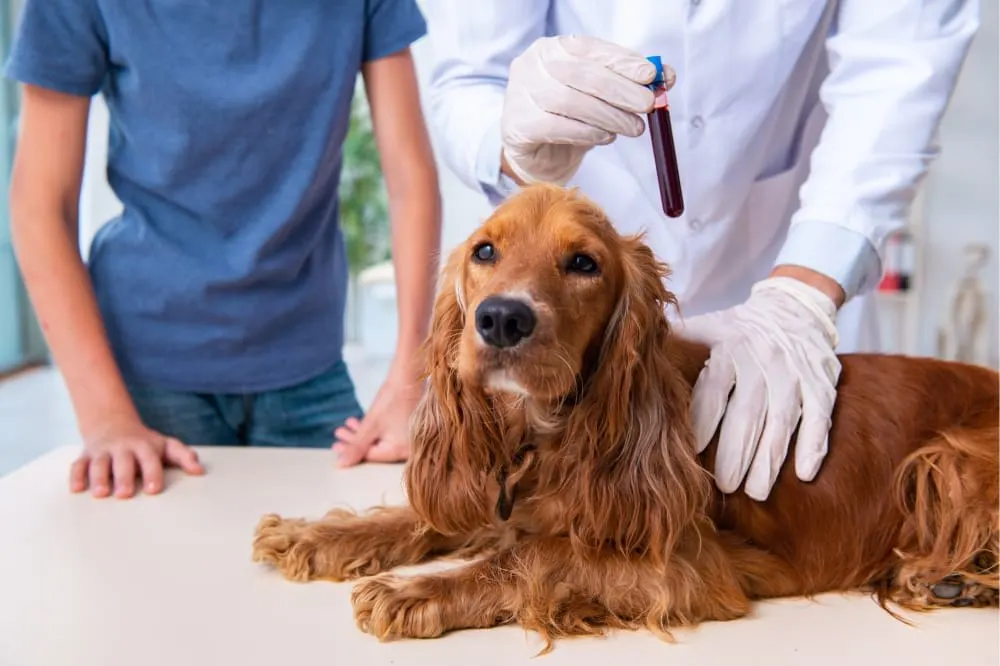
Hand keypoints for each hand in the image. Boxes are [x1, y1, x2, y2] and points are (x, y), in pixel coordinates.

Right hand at [70, 417, 204, 498]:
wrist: (112, 423)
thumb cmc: (144, 443)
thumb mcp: (166, 446)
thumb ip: (183, 456)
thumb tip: (199, 470)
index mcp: (143, 446)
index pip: (149, 459)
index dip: (152, 473)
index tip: (153, 489)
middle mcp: (122, 448)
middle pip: (122, 462)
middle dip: (123, 477)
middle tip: (125, 494)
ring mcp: (102, 451)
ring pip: (98, 463)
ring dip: (98, 478)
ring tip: (100, 494)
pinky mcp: (85, 456)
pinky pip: (78, 465)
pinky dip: (76, 476)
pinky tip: (76, 489)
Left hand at [332, 362, 423, 466]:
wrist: (409, 378)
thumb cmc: (392, 400)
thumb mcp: (370, 425)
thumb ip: (356, 446)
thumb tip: (341, 465)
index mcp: (401, 451)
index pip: (372, 456)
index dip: (352, 451)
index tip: (335, 445)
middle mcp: (407, 449)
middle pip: (375, 450)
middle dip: (355, 440)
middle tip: (339, 433)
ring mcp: (408, 440)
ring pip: (379, 441)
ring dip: (362, 434)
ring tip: (346, 425)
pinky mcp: (406, 430)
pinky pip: (386, 435)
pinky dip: (373, 430)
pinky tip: (358, 423)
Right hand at [501, 35, 674, 184]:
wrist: (534, 153)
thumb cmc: (569, 118)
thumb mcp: (599, 95)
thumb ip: (627, 82)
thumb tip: (666, 77)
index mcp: (553, 49)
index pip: (590, 49)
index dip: (623, 61)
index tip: (652, 74)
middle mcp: (533, 65)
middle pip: (582, 75)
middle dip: (622, 90)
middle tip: (648, 106)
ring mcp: (521, 94)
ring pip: (571, 102)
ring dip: (609, 116)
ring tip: (634, 128)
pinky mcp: (518, 125)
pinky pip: (557, 127)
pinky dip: (587, 132)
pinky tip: (606, 137)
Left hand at [677, 276, 841, 500]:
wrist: (794, 305)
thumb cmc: (738, 328)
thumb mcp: (706, 327)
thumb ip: (676, 348)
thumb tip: (635, 369)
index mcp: (729, 346)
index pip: (714, 387)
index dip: (703, 421)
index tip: (692, 452)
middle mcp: (762, 360)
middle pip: (748, 412)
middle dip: (736, 452)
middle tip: (725, 486)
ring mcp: (795, 373)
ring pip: (784, 420)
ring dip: (770, 459)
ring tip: (756, 491)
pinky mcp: (822, 383)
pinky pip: (820, 417)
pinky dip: (814, 445)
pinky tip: (805, 474)